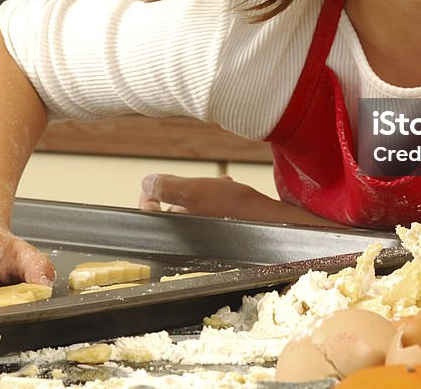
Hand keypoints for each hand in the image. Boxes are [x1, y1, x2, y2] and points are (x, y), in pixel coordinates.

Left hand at [139, 173, 341, 226]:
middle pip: (174, 207)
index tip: (154, 185)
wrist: (274, 224)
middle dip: (185, 189)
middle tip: (199, 183)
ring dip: (204, 191)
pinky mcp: (223, 231)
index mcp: (179, 230)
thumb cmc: (237, 209)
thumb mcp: (198, 190)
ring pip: (195, 205)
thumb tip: (146, 183)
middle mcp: (190, 237)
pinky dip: (217, 198)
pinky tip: (230, 191)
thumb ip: (169, 186)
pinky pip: (212, 210)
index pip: (150, 215)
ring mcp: (207, 235)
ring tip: (220, 185)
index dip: (149, 197)